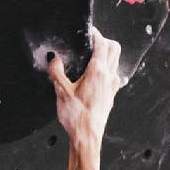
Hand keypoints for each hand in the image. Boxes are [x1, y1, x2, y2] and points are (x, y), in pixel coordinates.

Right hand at [47, 30, 122, 148]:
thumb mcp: (61, 92)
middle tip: (92, 42)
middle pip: (114, 49)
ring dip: (108, 55)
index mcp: (97, 71)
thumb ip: (57, 72)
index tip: (89, 32)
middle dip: (104, 41)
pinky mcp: (111, 96)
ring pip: (116, 62)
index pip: (102, 43)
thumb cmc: (76, 117)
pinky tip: (98, 77)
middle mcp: (108, 76)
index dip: (96, 34)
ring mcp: (112, 86)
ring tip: (93, 58)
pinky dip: (108, 70)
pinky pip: (114, 76)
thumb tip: (54, 60)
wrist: (87, 138)